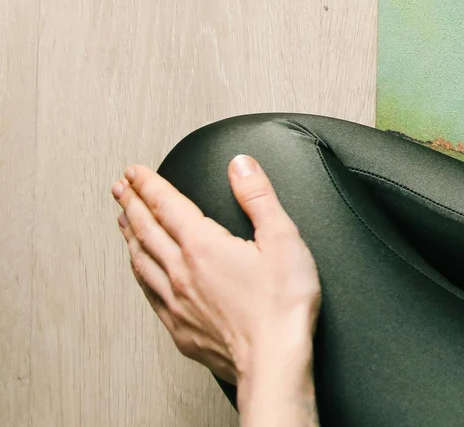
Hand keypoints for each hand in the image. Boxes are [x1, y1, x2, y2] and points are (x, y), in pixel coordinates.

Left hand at [112, 155, 320, 384]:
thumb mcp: (282, 238)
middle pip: (146, 230)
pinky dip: (138, 272)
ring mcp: (175, 302)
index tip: (134, 172)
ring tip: (122, 222)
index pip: (166, 206)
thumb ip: (258, 197)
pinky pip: (147, 292)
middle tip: (119, 188)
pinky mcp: (179, 327)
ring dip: (129, 236)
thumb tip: (241, 166)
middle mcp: (181, 272)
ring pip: (140, 261)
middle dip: (131, 204)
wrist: (273, 359)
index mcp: (203, 246)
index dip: (148, 184)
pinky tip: (139, 270)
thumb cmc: (282, 305)